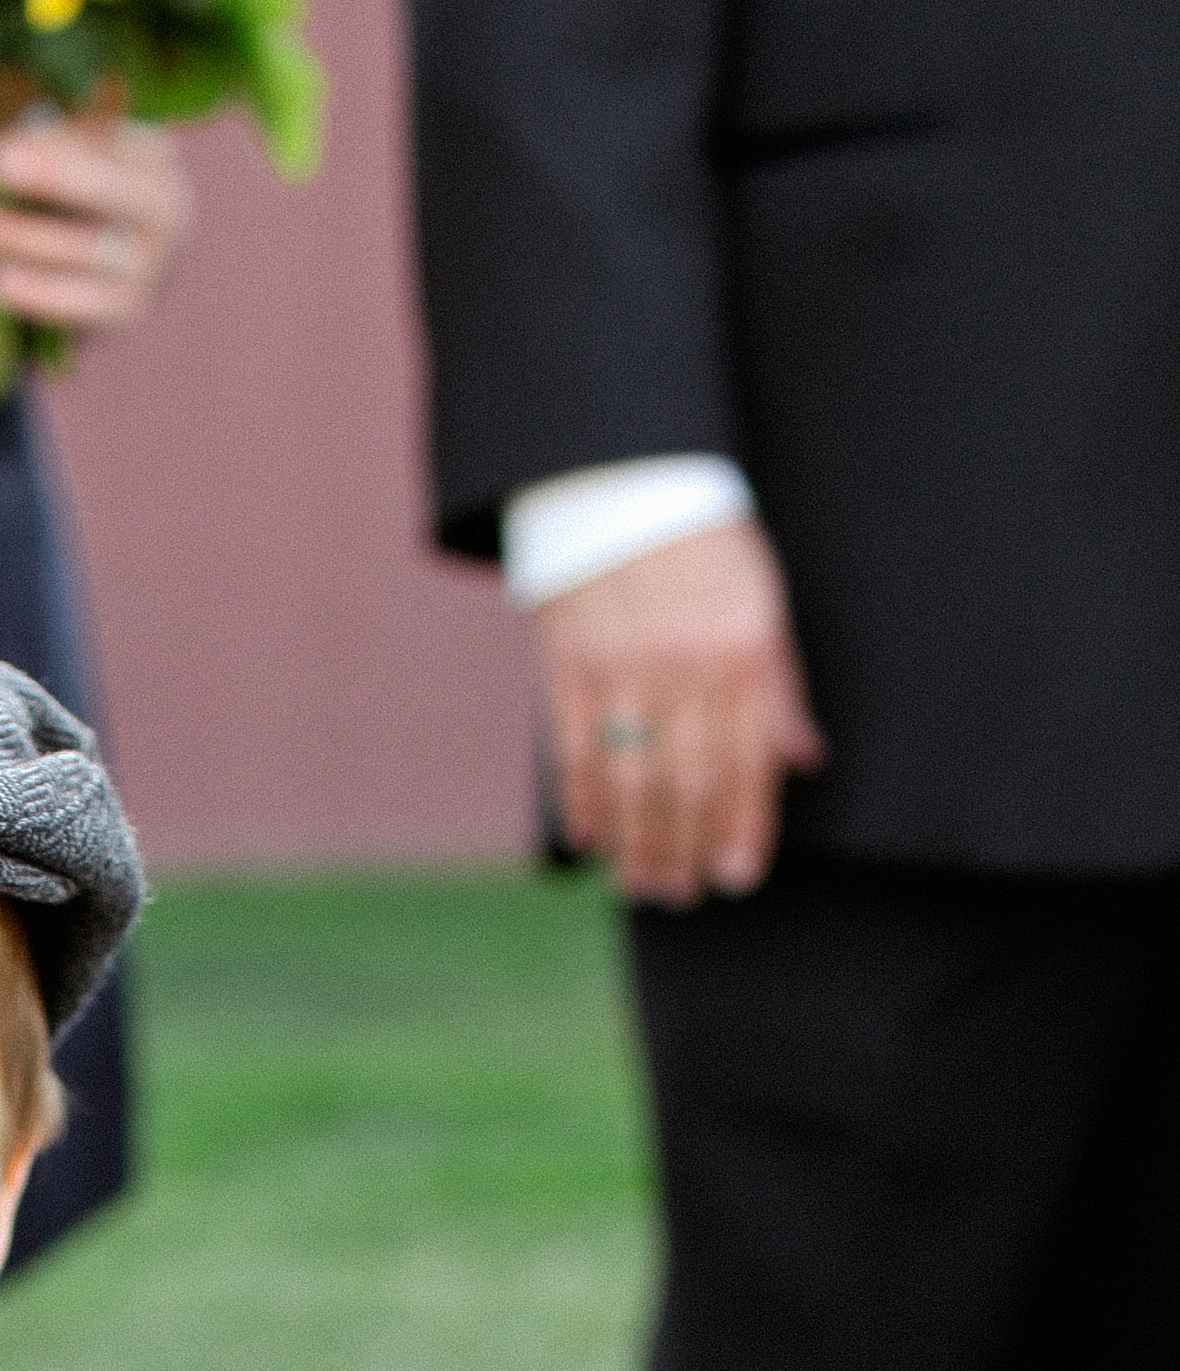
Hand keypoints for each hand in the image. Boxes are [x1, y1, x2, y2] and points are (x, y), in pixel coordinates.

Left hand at [0, 79, 191, 335]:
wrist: (107, 272)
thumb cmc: (68, 193)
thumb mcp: (37, 148)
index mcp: (151, 149)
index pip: (114, 130)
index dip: (65, 125)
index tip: (17, 117)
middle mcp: (164, 204)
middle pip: (109, 188)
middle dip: (51, 174)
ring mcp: (151, 263)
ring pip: (87, 249)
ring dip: (22, 236)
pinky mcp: (126, 310)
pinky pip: (84, 305)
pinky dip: (39, 294)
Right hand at [531, 516, 825, 904]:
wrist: (618, 478)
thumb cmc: (700, 544)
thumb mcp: (760, 600)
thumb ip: (778, 684)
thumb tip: (803, 758)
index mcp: (743, 651)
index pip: (747, 762)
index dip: (744, 828)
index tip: (738, 876)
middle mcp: (685, 666)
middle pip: (688, 785)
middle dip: (687, 850)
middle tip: (683, 893)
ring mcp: (622, 669)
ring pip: (631, 782)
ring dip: (636, 844)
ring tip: (641, 884)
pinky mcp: (567, 668)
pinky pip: (576, 754)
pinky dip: (582, 804)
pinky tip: (590, 840)